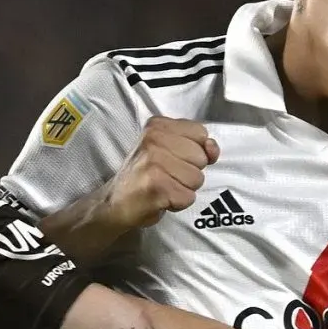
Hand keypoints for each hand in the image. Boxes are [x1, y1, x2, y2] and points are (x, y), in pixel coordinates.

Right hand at [105, 117, 219, 230]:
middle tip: (166, 176)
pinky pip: (188, 197)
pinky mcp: (157, 186)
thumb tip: (213, 149)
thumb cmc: (145, 176)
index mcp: (158, 125)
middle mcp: (155, 139)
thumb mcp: (168, 150)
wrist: (114, 203)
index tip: (177, 159)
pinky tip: (160, 198)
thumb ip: (195, 144)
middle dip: (189, 172)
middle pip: (201, 158)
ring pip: (197, 179)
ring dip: (183, 189)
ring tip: (163, 187)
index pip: (200, 133)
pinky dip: (178, 203)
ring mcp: (155, 162)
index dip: (195, 151)